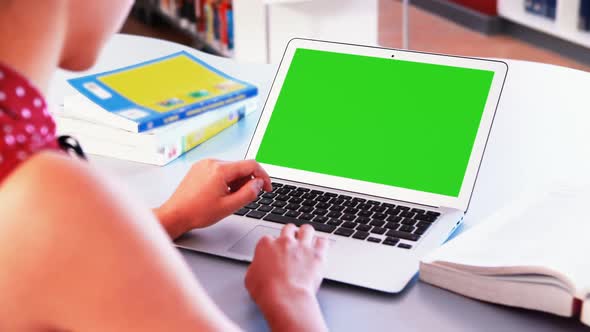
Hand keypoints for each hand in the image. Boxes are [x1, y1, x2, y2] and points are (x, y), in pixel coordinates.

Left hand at [155, 159, 271, 238]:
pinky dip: (225, 181)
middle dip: (247, 182)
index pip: (251, 165)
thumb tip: (259, 184)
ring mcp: (204, 164)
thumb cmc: (197, 212)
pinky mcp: (199, 168)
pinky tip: (219, 194)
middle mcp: (212, 162)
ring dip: (236, 182)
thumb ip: (248, 193)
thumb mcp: (229, 206)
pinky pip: (219, 171)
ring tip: (227, 199)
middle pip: (240, 167)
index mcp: (220, 169)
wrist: (175, 215)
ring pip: (230, 169)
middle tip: (242, 199)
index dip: (263, 177)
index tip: (266, 188)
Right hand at [245, 224, 328, 331]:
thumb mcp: (250, 278)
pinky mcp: (317, 254)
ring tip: (307, 240)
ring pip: (307, 229)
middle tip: (292, 242)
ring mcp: (302, 246)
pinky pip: (323, 241)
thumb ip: (256, 267)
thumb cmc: (266, 290)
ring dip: (307, 234)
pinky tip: (320, 247)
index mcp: (266, 245)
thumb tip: (257, 268)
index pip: (269, 238)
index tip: (274, 252)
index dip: (272, 245)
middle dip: (290, 234)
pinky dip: (322, 243)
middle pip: (288, 228)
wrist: (285, 297)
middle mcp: (284, 241)